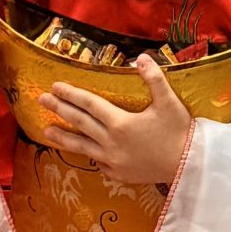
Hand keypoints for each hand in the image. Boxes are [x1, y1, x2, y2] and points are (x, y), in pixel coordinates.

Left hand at [44, 57, 194, 189]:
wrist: (189, 165)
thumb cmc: (179, 132)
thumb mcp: (168, 102)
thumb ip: (154, 79)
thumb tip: (141, 57)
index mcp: (120, 122)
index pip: (89, 104)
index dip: (71, 94)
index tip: (55, 86)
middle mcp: (110, 142)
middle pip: (79, 123)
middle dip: (59, 109)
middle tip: (42, 100)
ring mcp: (112, 161)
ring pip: (82, 147)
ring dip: (63, 137)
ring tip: (46, 132)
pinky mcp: (119, 174)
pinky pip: (98, 164)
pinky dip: (90, 156)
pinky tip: (84, 153)